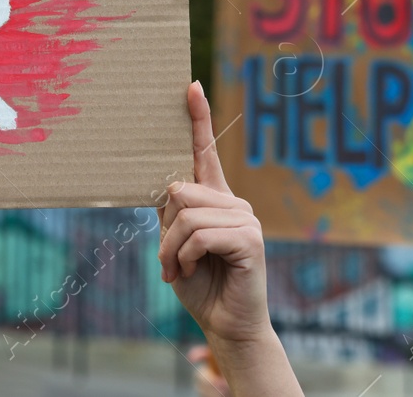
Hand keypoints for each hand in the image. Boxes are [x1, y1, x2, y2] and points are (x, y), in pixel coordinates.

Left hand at [160, 83, 302, 395]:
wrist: (227, 325)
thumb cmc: (201, 286)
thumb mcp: (175, 246)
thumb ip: (171, 215)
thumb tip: (163, 187)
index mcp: (215, 199)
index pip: (205, 152)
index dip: (198, 119)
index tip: (190, 86)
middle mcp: (234, 202)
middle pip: (181, 191)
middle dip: (165, 232)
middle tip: (168, 263)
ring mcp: (245, 218)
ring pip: (186, 215)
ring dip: (172, 250)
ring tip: (177, 272)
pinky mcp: (250, 239)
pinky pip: (201, 235)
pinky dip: (186, 257)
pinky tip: (191, 272)